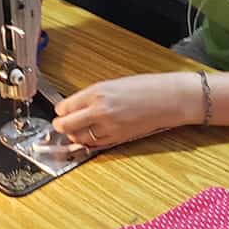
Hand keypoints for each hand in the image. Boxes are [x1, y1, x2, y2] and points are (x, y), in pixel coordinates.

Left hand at [51, 73, 185, 147]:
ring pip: (78, 137)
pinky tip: (89, 135)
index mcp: (97, 92)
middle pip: (65, 125)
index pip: (65, 106)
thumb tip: (76, 105)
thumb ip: (93, 96)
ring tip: (76, 130)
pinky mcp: (116, 138)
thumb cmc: (146, 88)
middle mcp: (99, 110)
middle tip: (60, 124)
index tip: (61, 111)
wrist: (168, 99)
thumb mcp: (113, 84)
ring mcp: (108, 127)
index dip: (60, 110)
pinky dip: (88, 141)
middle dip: (60, 125)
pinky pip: (93, 144)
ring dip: (74, 134)